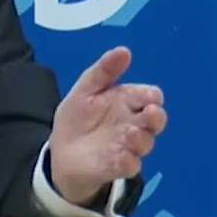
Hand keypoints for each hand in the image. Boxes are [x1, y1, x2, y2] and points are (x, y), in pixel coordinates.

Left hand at [48, 47, 166, 205]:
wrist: (60, 150)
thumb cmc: (78, 118)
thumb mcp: (85, 90)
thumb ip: (103, 71)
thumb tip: (124, 50)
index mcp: (127, 102)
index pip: (150, 96)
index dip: (151, 96)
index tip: (148, 96)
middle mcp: (133, 124)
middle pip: (155, 120)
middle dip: (156, 116)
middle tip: (151, 112)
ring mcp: (126, 146)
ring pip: (145, 143)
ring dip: (141, 138)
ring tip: (129, 132)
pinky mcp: (116, 166)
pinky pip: (130, 166)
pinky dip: (128, 161)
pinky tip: (121, 156)